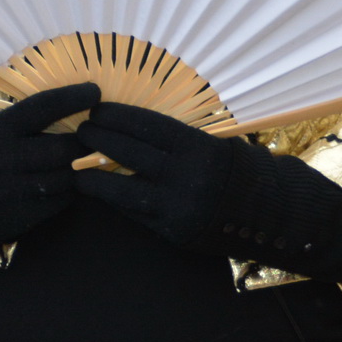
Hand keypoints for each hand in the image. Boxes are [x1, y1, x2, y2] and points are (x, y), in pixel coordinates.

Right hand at [0, 83, 97, 244]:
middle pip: (61, 148)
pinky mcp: (22, 216)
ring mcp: (12, 191)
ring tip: (88, 158)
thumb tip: (77, 99)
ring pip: (66, 177)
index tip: (94, 92)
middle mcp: (3, 160)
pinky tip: (70, 180)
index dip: (72, 98)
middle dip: (85, 141)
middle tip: (98, 136)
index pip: (42, 107)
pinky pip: (61, 200)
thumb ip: (30, 119)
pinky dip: (71, 189)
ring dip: (81, 167)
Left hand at [74, 102, 249, 253]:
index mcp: (198, 147)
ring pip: (124, 190)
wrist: (264, 212)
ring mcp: (177, 206)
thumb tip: (133, 124)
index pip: (148, 125)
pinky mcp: (172, 231)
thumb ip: (179, 138)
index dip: (118, 117)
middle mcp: (186, 175)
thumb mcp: (214, 144)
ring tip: (76, 169)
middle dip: (101, 140)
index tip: (98, 111)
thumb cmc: (234, 169)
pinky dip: (115, 201)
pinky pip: (135, 213)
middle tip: (81, 131)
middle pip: (131, 153)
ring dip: (95, 178)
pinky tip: (99, 192)